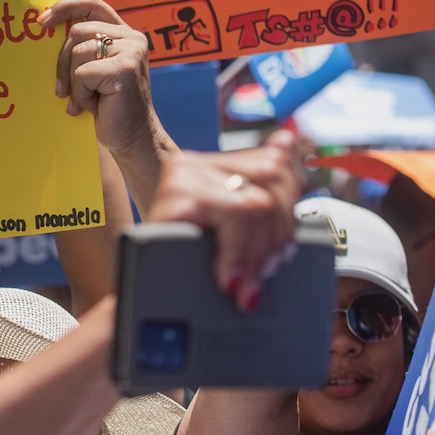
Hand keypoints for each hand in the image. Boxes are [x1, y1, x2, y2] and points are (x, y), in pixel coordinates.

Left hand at [39, 0, 163, 157]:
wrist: (131, 138)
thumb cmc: (107, 106)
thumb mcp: (94, 69)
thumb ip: (82, 47)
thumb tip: (44, 25)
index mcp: (123, 33)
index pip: (92, 4)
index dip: (65, 7)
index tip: (42, 20)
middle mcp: (131, 38)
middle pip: (76, 32)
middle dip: (62, 62)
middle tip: (64, 89)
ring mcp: (131, 51)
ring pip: (77, 53)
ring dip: (75, 83)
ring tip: (89, 99)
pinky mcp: (124, 69)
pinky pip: (83, 74)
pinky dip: (82, 94)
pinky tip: (96, 107)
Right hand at [146, 131, 303, 310]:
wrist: (142, 292)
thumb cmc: (186, 265)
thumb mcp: (235, 229)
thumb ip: (263, 192)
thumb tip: (286, 142)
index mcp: (210, 166)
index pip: (277, 161)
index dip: (292, 205)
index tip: (283, 248)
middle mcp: (194, 163)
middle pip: (274, 175)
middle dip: (281, 231)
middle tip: (268, 270)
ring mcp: (181, 176)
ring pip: (260, 200)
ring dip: (261, 250)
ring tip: (249, 283)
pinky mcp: (175, 196)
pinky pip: (238, 212)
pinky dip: (241, 252)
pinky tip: (231, 279)